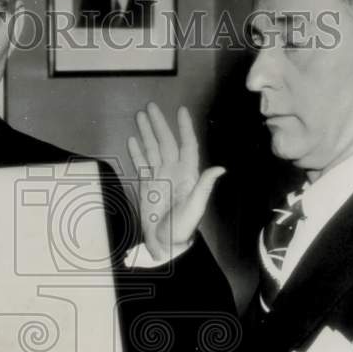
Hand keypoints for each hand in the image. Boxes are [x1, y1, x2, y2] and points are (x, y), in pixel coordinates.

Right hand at [127, 103, 224, 261]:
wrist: (165, 244)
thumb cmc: (181, 228)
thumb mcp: (194, 207)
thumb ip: (204, 186)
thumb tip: (220, 168)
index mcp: (187, 174)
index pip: (186, 145)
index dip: (184, 128)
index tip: (181, 111)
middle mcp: (173, 171)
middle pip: (166, 142)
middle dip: (159, 125)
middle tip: (150, 107)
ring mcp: (159, 177)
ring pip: (152, 149)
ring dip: (147, 133)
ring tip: (139, 117)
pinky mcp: (147, 185)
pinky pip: (142, 163)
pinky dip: (137, 151)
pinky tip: (133, 140)